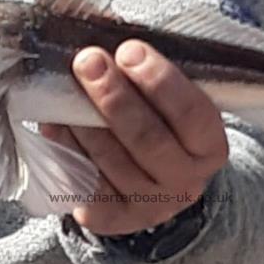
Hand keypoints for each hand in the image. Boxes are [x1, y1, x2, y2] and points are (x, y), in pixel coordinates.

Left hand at [40, 39, 228, 235]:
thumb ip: (151, 77)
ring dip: (84, 122)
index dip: (160, 81)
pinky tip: (53, 125)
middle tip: (87, 60)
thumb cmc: (160, 123)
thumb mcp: (171, 102)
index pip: (192, 114)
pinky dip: (67, 151)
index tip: (129, 50)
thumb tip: (110, 44)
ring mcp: (151, 206)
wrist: (152, 180)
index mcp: (210, 148)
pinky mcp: (114, 219)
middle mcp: (187, 182)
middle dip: (114, 97)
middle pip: (148, 139)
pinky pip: (87, 186)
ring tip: (66, 89)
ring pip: (113, 162)